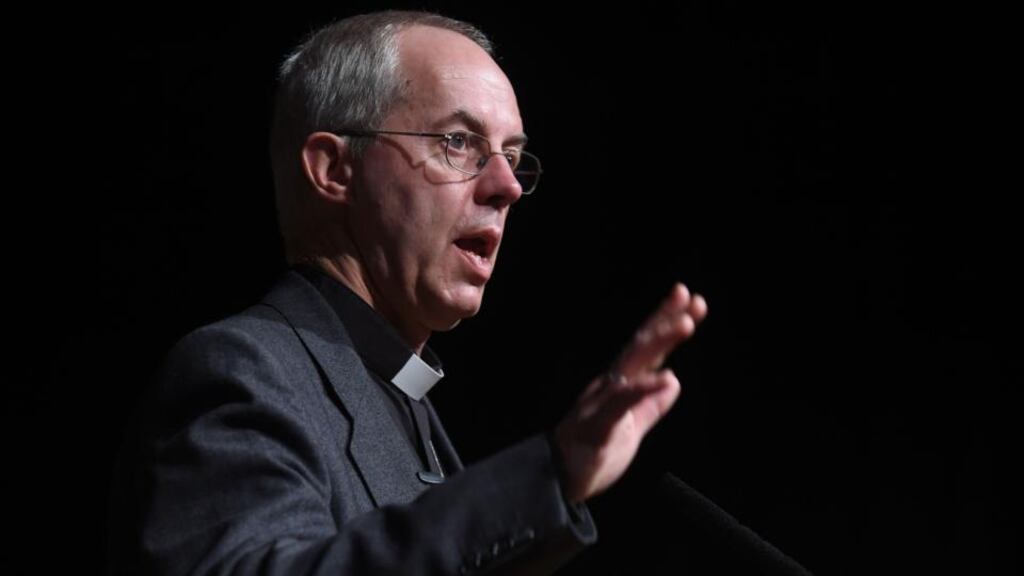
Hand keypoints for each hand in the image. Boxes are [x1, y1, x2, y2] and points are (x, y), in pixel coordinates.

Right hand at [553, 283, 707, 503]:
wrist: (556, 482)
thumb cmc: (590, 455)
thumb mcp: (631, 428)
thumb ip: (651, 406)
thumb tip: (673, 382)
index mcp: (619, 386)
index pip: (647, 349)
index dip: (666, 323)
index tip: (691, 301)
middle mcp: (610, 385)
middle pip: (641, 346)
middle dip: (665, 319)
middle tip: (690, 297)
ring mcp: (603, 402)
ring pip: (633, 365)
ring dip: (660, 342)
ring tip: (686, 324)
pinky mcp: (599, 425)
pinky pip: (623, 403)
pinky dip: (645, 388)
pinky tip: (668, 378)